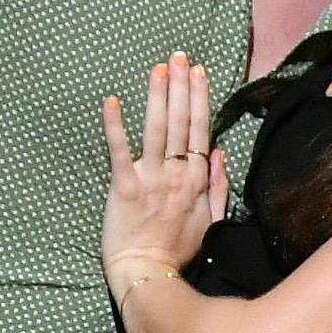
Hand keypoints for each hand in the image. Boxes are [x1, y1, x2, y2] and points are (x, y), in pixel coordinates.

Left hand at [102, 52, 226, 295]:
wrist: (150, 276)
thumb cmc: (178, 251)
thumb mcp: (211, 220)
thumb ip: (217, 185)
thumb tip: (219, 151)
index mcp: (197, 179)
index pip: (200, 130)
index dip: (199, 98)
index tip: (198, 71)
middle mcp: (177, 174)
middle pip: (181, 122)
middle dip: (181, 86)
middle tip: (178, 56)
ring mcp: (152, 179)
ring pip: (157, 129)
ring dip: (158, 96)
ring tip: (158, 68)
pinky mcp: (125, 188)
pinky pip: (120, 152)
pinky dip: (115, 126)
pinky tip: (111, 101)